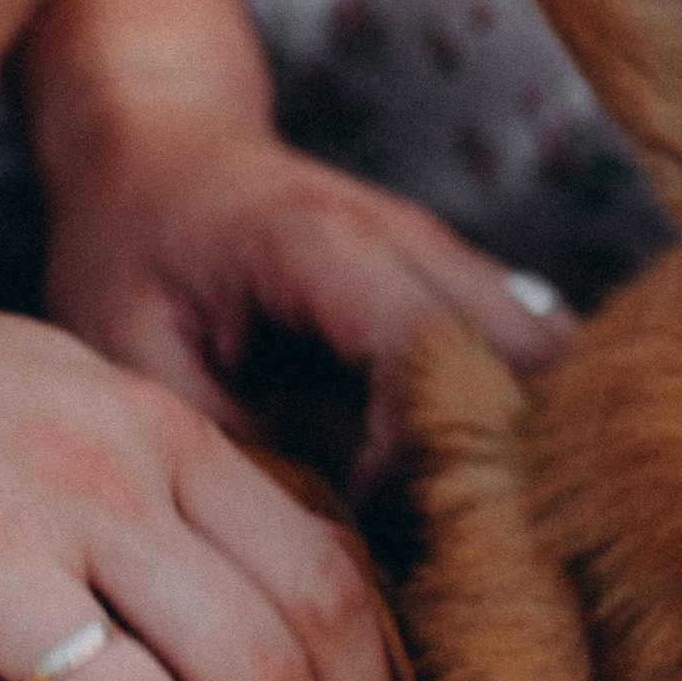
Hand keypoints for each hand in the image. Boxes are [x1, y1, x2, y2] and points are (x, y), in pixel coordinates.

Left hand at [43, 113, 573, 485]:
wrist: (161, 146)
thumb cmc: (132, 246)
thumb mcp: (126, 345)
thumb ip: (218, 434)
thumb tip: (317, 533)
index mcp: (323, 241)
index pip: (429, 352)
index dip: (413, 453)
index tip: (361, 512)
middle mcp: (415, 239)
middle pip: (529, 356)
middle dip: (498, 456)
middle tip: (432, 528)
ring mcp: (453, 257)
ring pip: (555, 357)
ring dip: (523, 441)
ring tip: (454, 508)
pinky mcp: (466, 284)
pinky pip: (537, 357)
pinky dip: (522, 420)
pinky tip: (466, 473)